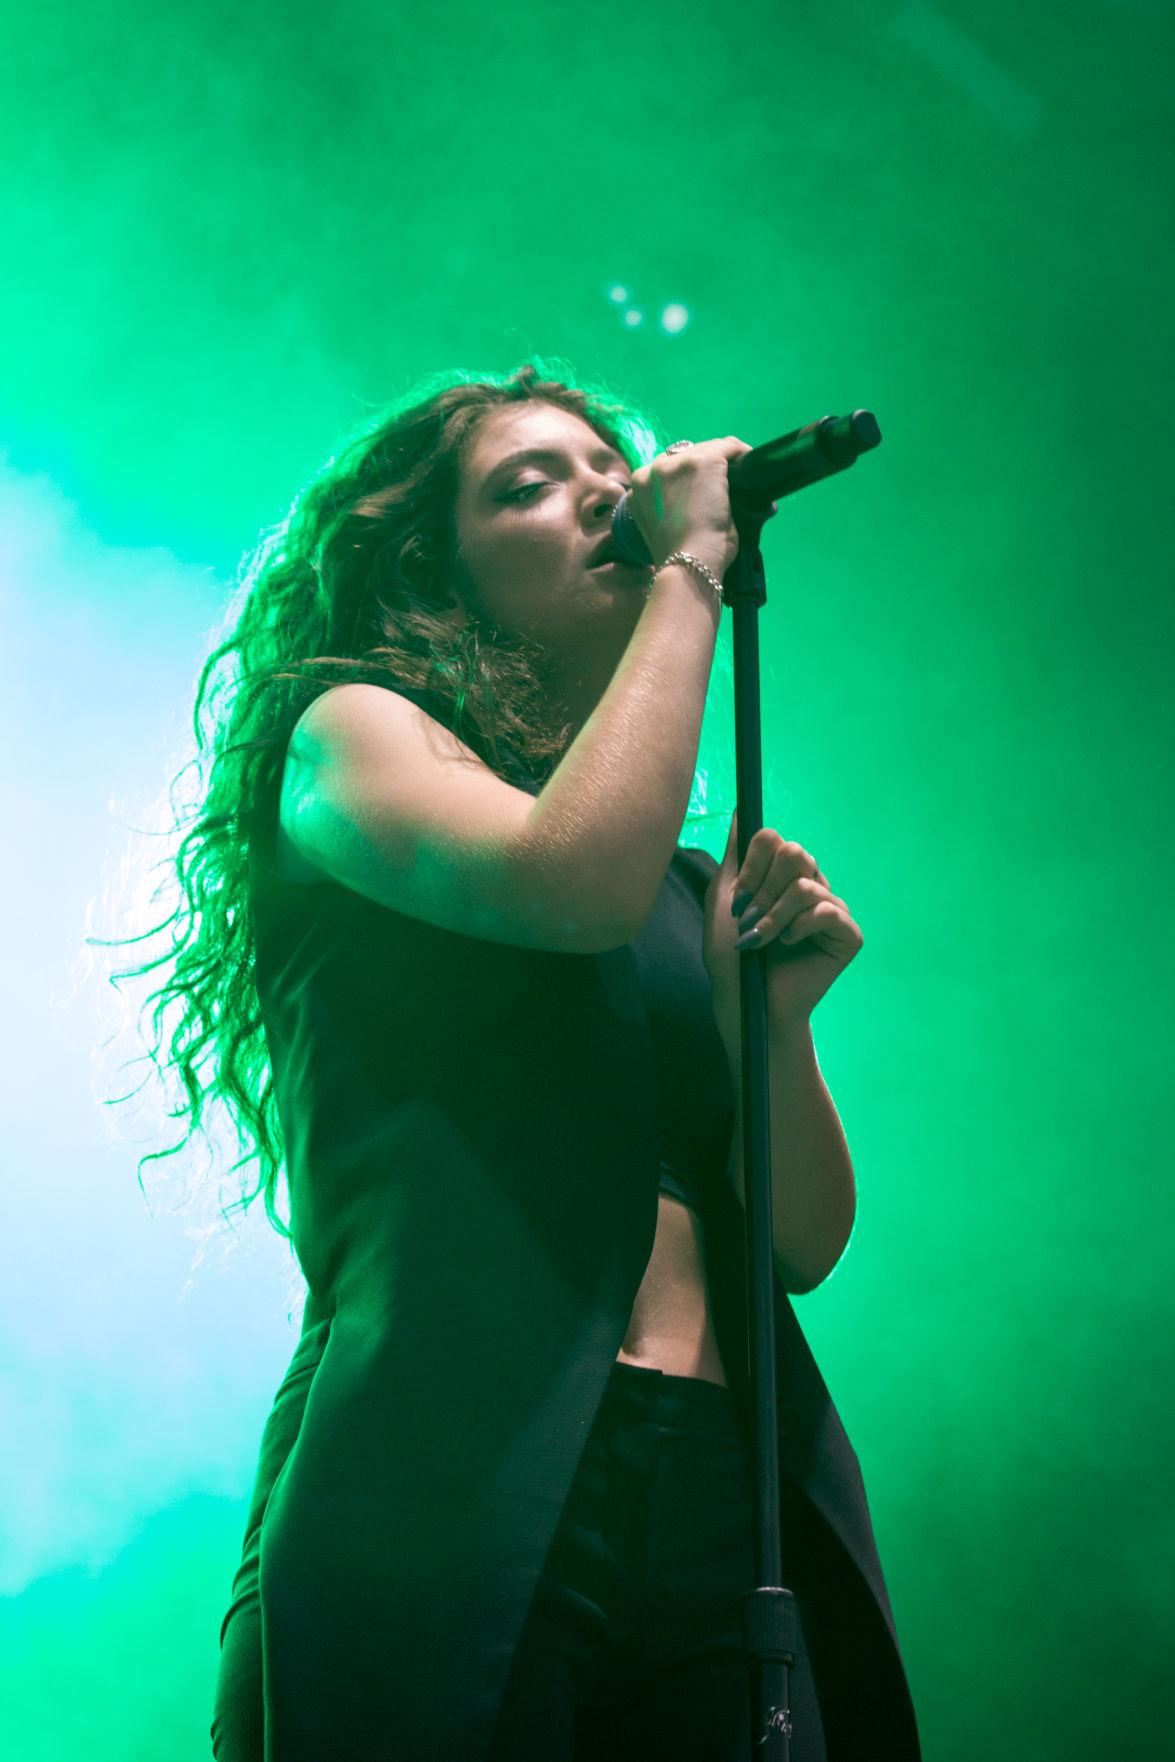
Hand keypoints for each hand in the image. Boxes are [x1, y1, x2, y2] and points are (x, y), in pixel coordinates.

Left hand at [701, 810, 863, 1024]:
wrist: (746, 1000)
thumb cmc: (732, 955)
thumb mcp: (724, 897)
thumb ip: (736, 855)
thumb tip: (741, 810)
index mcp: (783, 874)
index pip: (774, 839)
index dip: (752, 867)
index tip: (736, 900)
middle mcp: (811, 885)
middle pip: (795, 853)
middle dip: (763, 891)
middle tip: (750, 920)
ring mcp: (832, 908)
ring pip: (805, 885)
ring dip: (774, 916)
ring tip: (761, 941)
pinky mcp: (848, 934)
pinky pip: (826, 910)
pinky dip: (799, 928)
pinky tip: (789, 945)